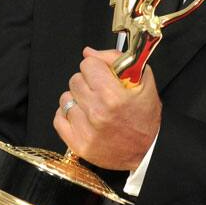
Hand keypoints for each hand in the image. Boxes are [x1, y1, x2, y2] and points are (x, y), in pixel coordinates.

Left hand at [54, 47, 161, 170]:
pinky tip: (83, 116)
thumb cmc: (145, 118)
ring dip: (78, 99)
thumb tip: (88, 52)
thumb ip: (116, 59)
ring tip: (92, 105)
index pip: (87, 64)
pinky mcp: (77, 144)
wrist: (146, 152)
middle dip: (88, 82)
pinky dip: (68, 115)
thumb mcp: (144, 82)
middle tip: (100, 90)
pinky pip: (59, 118)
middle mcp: (97, 113)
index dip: (97, 67)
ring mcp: (85, 130)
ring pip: (66, 98)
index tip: (104, 74)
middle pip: (75, 80)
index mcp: (113, 96)